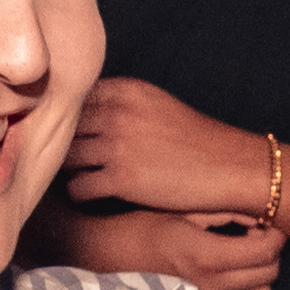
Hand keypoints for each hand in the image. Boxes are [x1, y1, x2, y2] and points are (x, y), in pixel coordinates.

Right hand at [38, 198, 286, 289]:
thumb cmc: (137, 230)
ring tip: (240, 260)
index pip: (266, 250)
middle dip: (268, 252)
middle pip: (269, 274)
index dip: (273, 234)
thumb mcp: (177, 211)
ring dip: (258, 277)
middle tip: (252, 237)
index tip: (261, 223)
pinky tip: (226, 281)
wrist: (101, 260)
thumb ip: (221, 211)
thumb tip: (257, 210)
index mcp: (204, 255)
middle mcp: (208, 286)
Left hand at [63, 77, 272, 217]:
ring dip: (67, 173)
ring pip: (65, 159)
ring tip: (76, 180)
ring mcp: (117, 145)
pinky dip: (79, 197)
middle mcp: (117, 112)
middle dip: (60, 147)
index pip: (73, 99)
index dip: (66, 121)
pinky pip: (78, 189)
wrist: (229, 167)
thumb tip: (80, 116)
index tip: (67, 136)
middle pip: (64, 129)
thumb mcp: (155, 106)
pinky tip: (89, 199)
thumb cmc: (194, 141)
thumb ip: (119, 106)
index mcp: (125, 90)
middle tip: (63, 164)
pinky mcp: (121, 179)